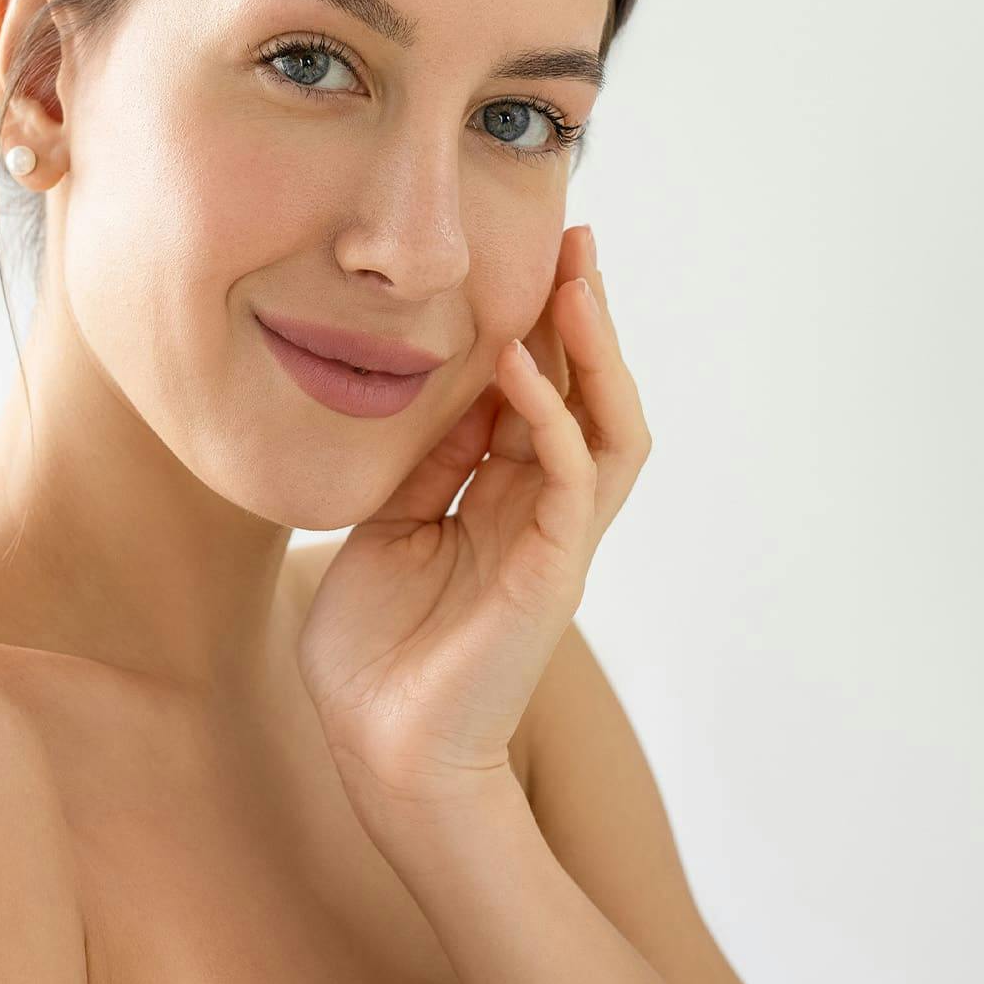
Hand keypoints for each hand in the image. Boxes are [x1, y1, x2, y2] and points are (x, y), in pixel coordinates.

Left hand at [296, 223, 652, 812]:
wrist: (379, 748)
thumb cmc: (376, 649)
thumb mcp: (385, 524)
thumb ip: (422, 461)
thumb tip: (436, 385)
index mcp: (500, 497)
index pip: (538, 392)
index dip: (536, 326)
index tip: (525, 254)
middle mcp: (540, 510)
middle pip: (587, 393)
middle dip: (583, 314)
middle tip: (575, 235)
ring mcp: (554, 539)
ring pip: (608, 425)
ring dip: (595, 350)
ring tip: (573, 280)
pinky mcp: (552, 571)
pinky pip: (571, 478)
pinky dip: (552, 417)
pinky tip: (517, 367)